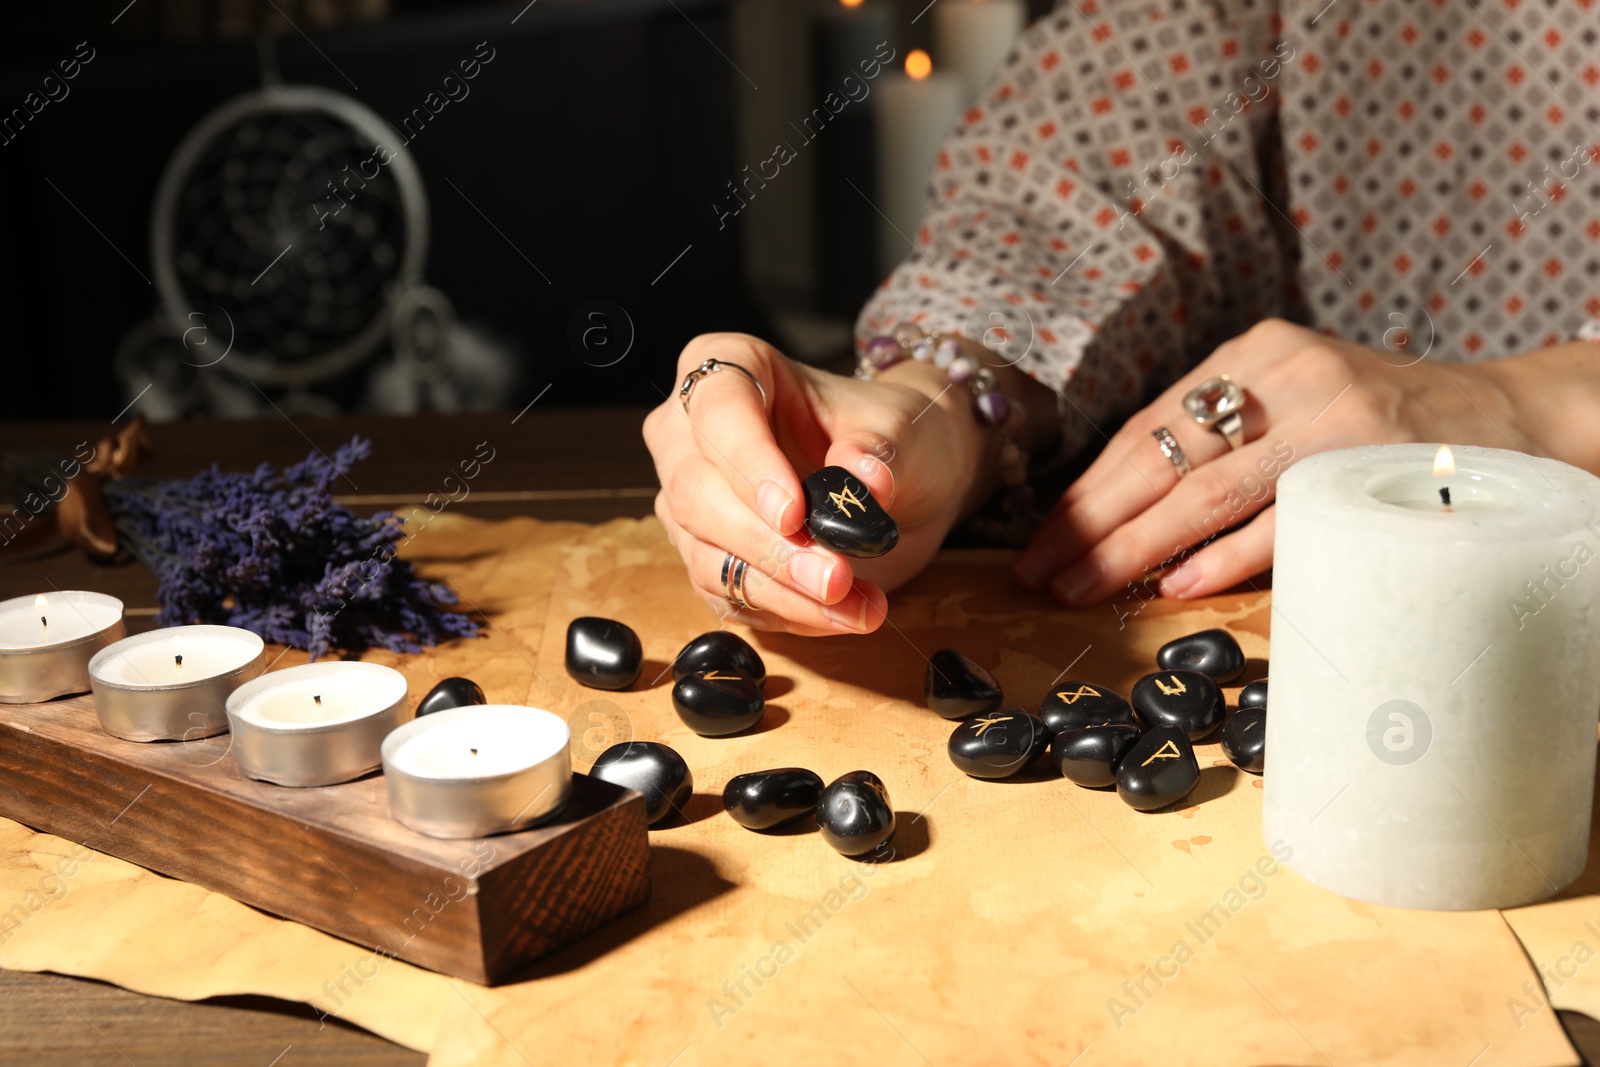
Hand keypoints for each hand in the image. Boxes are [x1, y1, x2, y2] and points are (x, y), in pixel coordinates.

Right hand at [644, 333, 986, 634]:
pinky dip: (790, 612)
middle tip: (834, 575)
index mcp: (728, 368)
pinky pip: (732, 597)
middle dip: (768, 544)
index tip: (795, 512)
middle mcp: (690, 434)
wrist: (903, 477)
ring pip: (708, 555)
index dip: (749, 465)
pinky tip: (843, 614)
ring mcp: (693, 502)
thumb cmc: (888, 431)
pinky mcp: (710, 558)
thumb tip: (864, 479)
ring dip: (782, 589)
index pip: (718, 411)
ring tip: (852, 601)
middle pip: (697, 493)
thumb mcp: (900, 426)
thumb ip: (880, 448)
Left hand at [1014, 319, 1534, 605]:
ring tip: (1082, 588)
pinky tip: (1175, 584)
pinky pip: (1280, 516)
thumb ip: (1224, 441)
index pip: (1147, 428)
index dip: (1089, 489)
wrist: (1509, 417)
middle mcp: (1283, 373)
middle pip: (1162, 457)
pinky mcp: (1367, 458)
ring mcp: (1327, 414)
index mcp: (1253, 354)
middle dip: (1093, 522)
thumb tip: (1123, 518)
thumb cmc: (1381, 426)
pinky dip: (1224, 554)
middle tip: (1040, 574)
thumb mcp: (1296, 403)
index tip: (1042, 540)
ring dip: (1136, 547)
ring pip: (1207, 489)